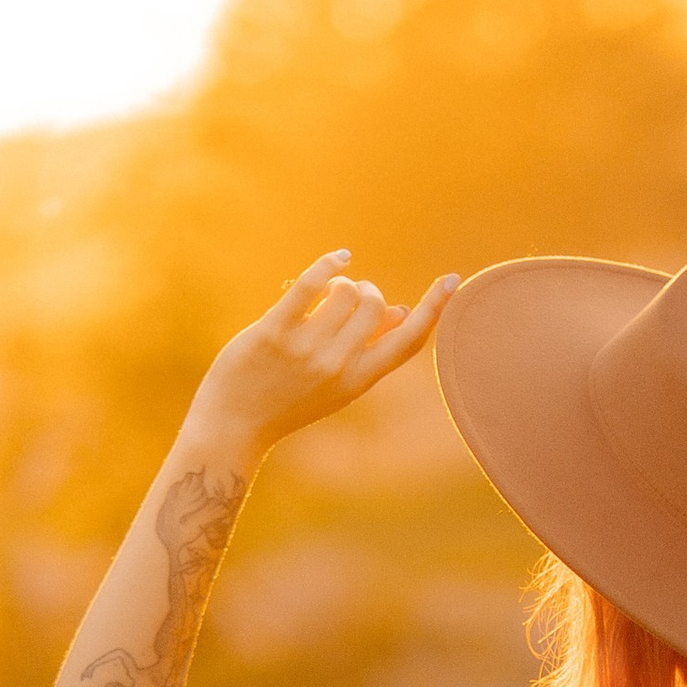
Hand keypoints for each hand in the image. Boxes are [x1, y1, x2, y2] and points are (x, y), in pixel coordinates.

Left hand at [193, 248, 457, 453]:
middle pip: (376, 305)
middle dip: (369, 290)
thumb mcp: (335, 385)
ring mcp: (306, 350)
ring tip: (328, 293)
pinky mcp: (275, 332)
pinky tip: (337, 259)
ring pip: (347, 292)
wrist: (233, 427)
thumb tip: (399, 310)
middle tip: (352, 294)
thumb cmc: (285, 401)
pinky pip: (312, 285)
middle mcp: (337, 366)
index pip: (409, 342)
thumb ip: (367, 350)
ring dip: (343, 283)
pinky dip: (329, 264)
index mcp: (358, 381)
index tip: (453, 280)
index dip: (435, 309)